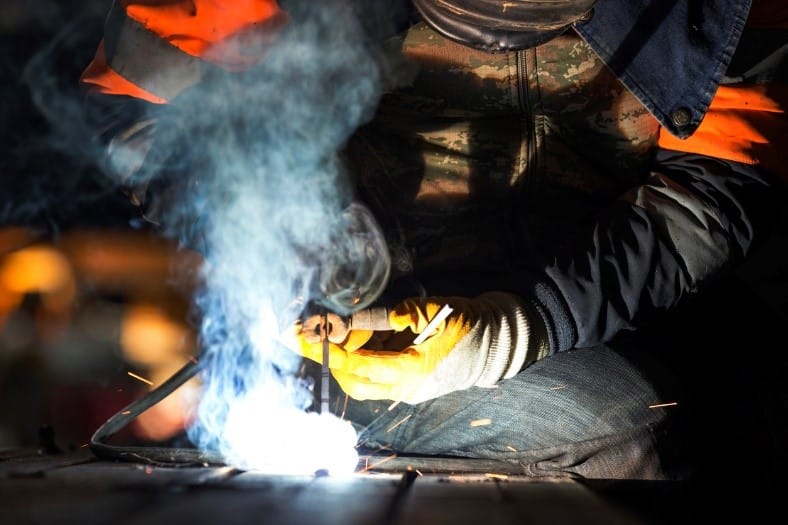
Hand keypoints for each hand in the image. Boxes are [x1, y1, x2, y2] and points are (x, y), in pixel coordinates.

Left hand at [283, 292, 545, 403]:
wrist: (500, 343)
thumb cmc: (470, 325)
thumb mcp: (436, 312)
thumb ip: (399, 314)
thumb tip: (361, 316)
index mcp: (411, 372)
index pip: (356, 367)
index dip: (327, 352)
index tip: (303, 336)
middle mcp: (404, 387)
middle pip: (354, 381)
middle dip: (332, 357)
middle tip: (318, 330)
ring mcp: (407, 387)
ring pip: (364, 379)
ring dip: (349, 354)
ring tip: (345, 325)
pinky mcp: (410, 381)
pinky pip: (378, 372)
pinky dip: (365, 354)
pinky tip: (364, 331)